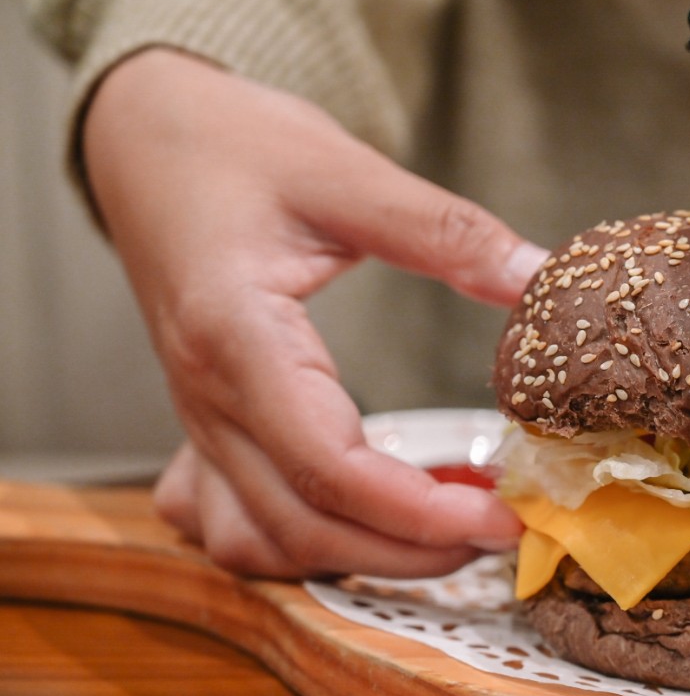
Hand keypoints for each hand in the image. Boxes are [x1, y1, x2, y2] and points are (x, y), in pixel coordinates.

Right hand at [84, 49, 547, 577]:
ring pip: (260, 541)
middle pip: (302, 527)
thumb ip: (447, 232)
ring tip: (441, 530)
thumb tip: (538, 279)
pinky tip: (356, 518)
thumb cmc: (234, 147)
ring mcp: (197, 419)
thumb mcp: (348, 174)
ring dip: (353, 558)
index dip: (424, 512)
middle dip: (407, 553)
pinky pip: (231, 522)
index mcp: (239, 339)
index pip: (331, 467)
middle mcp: (208, 397)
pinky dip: (296, 543)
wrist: (146, 137)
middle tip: (495, 533)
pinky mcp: (202, 423)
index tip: (504, 517)